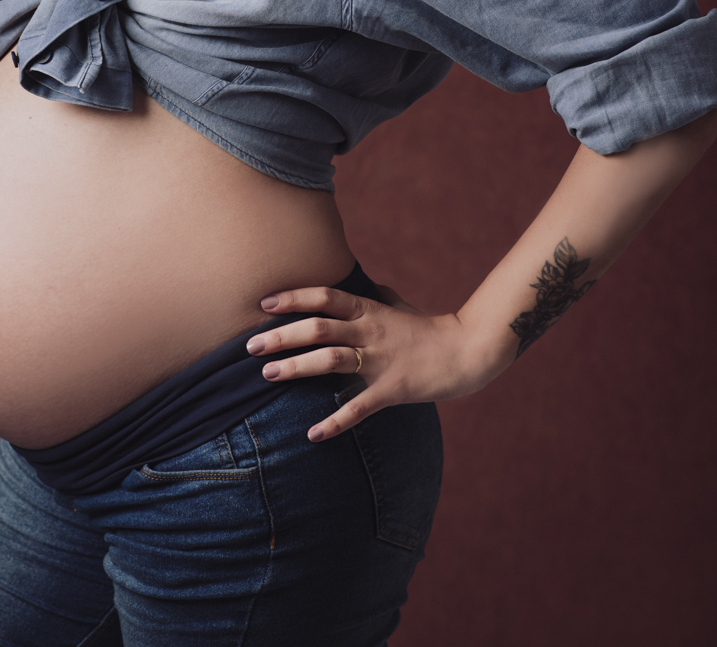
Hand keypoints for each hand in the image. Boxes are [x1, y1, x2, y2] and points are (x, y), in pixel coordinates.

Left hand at [245, 282, 498, 440]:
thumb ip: (376, 296)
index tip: (264, 303)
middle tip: (251, 345)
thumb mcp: (398, 305)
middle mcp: (371, 331)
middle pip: (319, 328)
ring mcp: (381, 361)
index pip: (325, 296)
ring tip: (267, 375)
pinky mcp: (392, 390)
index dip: (294, 297)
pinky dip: (335, 422)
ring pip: (331, 360)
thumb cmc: (428, 328)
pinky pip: (358, 407)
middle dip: (282, 336)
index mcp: (369, 310)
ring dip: (296, 368)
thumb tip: (363, 284)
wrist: (465, 352)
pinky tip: (313, 434)